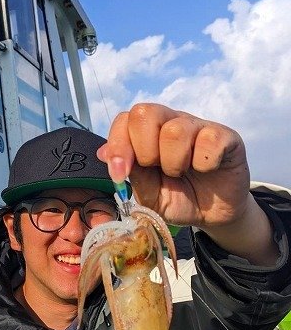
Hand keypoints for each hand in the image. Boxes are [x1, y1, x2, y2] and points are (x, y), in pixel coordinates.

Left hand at [97, 103, 278, 264]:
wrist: (210, 215)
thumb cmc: (177, 199)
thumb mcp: (148, 194)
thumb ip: (131, 174)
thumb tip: (103, 153)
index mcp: (147, 134)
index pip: (125, 120)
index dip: (118, 146)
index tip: (120, 174)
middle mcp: (170, 123)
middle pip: (145, 113)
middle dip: (144, 151)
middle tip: (157, 171)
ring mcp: (197, 127)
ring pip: (175, 130)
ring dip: (174, 162)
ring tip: (181, 173)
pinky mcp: (225, 136)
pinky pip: (209, 140)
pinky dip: (204, 163)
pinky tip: (206, 170)